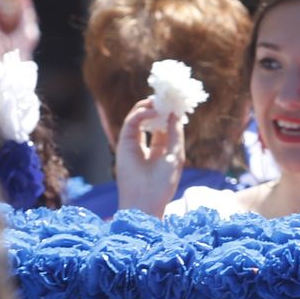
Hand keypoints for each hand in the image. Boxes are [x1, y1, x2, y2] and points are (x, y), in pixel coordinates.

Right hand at [114, 98, 184, 216]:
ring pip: (138, 118)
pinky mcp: (123, 143)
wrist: (145, 200)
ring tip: (159, 102)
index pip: (163, 127)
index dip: (169, 115)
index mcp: (160, 152)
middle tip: (166, 98)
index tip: (175, 104)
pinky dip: (141, 113)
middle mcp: (146, 146)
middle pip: (150, 121)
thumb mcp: (176, 155)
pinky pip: (131, 122)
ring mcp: (133, 144)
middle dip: (158, 108)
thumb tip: (174, 113)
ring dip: (148, 107)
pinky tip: (152, 112)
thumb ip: (175, 133)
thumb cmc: (163, 182)